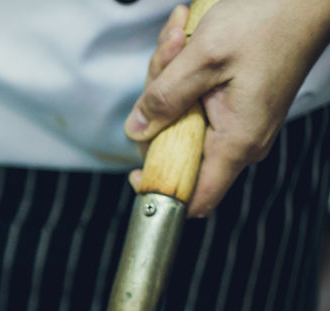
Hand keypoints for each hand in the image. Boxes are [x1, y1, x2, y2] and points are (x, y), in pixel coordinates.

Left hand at [124, 0, 329, 216]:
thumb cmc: (267, 21)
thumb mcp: (202, 57)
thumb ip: (164, 98)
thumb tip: (136, 130)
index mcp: (236, 141)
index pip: (194, 198)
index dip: (161, 191)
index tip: (136, 172)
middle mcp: (239, 140)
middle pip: (173, 148)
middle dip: (156, 103)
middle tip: (168, 56)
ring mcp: (236, 122)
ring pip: (177, 118)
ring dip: (167, 76)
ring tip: (180, 38)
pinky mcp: (233, 105)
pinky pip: (191, 100)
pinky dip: (180, 71)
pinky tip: (185, 40)